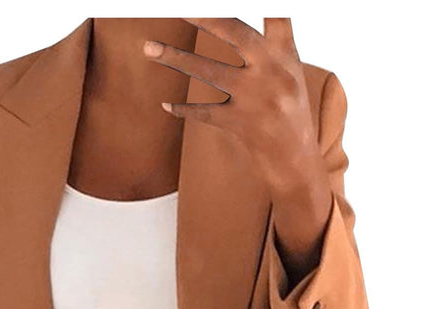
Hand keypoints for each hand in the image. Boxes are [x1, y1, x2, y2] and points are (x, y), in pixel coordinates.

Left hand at [143, 18, 327, 195]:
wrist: (294, 158)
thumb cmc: (288, 106)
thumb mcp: (288, 69)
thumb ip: (271, 39)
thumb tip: (226, 19)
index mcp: (285, 53)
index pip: (275, 12)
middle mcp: (271, 71)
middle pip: (234, 32)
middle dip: (204, 15)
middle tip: (178, 6)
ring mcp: (254, 98)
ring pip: (208, 71)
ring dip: (175, 58)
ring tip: (148, 47)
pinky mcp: (239, 123)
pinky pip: (204, 112)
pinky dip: (183, 109)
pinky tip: (166, 105)